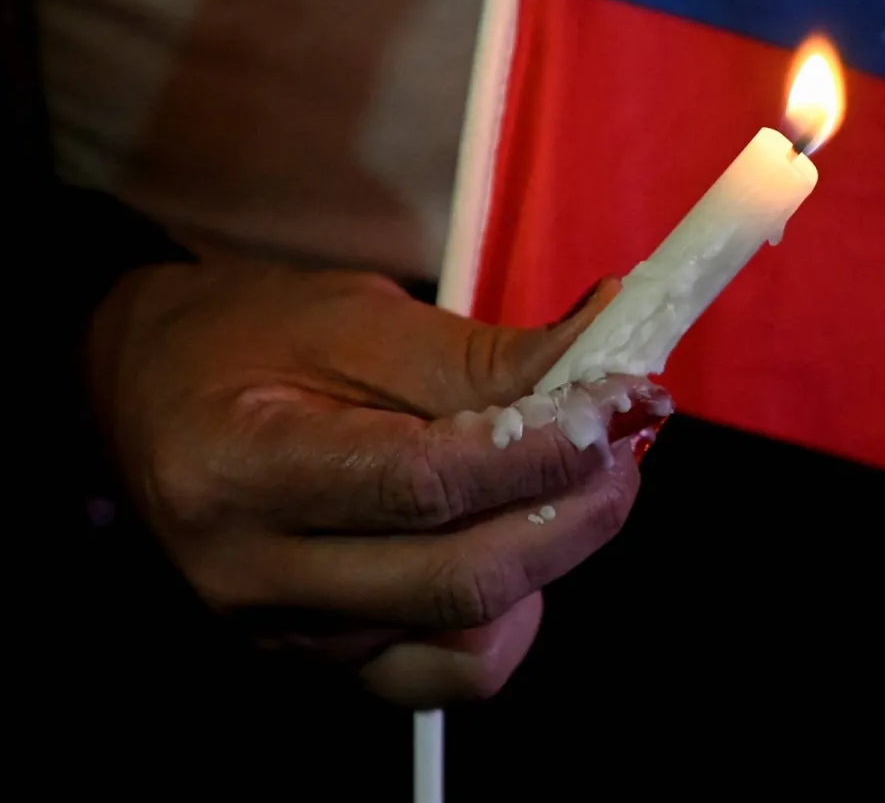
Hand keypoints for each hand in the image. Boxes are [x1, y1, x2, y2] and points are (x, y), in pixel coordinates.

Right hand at [87, 262, 669, 707]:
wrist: (146, 394)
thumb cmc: (252, 339)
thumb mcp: (363, 320)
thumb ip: (492, 356)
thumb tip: (615, 350)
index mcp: (244, 467)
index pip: (426, 484)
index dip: (545, 448)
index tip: (623, 399)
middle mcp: (253, 574)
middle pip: (459, 582)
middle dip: (577, 513)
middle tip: (627, 441)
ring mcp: (283, 634)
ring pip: (463, 640)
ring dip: (553, 560)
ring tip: (576, 483)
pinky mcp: (318, 661)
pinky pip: (439, 675)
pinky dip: (505, 619)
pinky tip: (517, 545)